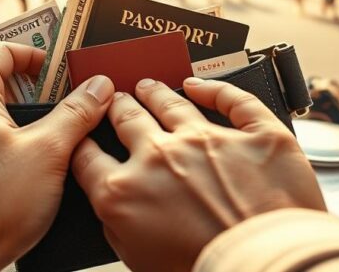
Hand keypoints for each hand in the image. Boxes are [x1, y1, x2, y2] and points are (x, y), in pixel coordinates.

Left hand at [0, 43, 114, 271]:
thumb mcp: (48, 153)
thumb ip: (76, 113)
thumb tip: (97, 87)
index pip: (3, 50)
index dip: (36, 56)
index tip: (59, 71)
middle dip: (27, 92)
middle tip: (58, 108)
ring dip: (6, 119)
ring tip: (38, 143)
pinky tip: (9, 168)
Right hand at [73, 78, 324, 271]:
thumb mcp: (138, 260)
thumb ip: (118, 226)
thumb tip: (113, 204)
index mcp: (126, 191)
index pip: (89, 156)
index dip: (81, 141)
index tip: (82, 133)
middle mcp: (162, 156)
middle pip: (129, 118)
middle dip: (118, 106)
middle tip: (115, 99)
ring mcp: (210, 140)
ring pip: (172, 103)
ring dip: (156, 92)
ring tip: (149, 86)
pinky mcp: (257, 136)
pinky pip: (234, 100)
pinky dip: (214, 88)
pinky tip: (200, 85)